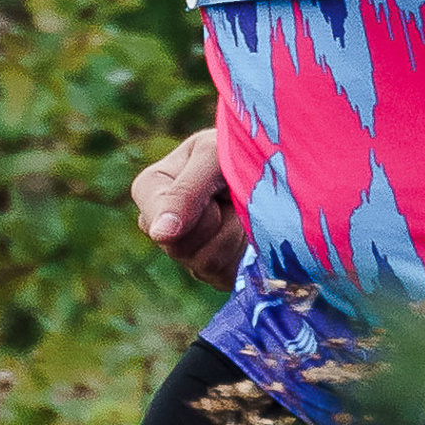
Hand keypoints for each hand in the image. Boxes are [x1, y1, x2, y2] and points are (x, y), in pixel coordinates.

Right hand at [131, 126, 245, 285]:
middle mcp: (161, 226)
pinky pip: (224, 274)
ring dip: (233, 233)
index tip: (214, 189)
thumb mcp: (212, 156)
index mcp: (149, 190)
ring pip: (204, 262)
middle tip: (229, 194)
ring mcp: (187, 253)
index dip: (193, 210)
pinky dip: (244, 250)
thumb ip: (185, 192)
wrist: (275, 167)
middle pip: (179, 247)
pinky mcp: (215, 271)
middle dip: (216, 221)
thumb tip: (158, 235)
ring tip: (240, 208)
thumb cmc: (238, 150)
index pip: (158, 223)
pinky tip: (247, 229)